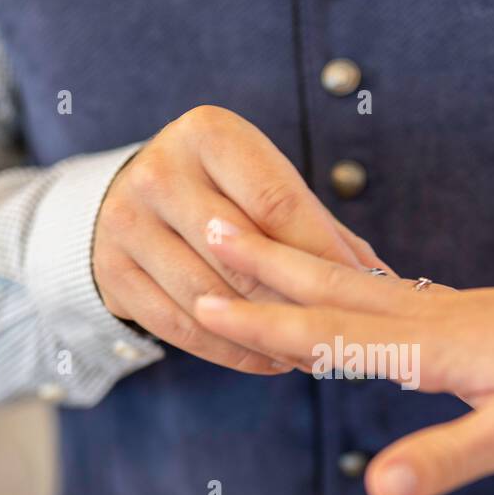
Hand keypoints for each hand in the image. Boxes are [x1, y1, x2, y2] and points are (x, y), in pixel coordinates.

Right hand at [93, 105, 387, 373]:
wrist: (125, 199)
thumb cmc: (220, 192)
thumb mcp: (262, 185)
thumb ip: (318, 228)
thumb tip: (384, 281)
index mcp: (208, 133)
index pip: (277, 201)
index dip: (324, 253)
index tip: (366, 291)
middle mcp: (160, 171)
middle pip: (243, 254)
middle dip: (297, 302)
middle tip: (345, 336)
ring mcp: (125, 221)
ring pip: (210, 296)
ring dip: (267, 335)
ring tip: (314, 357)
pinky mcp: (109, 271)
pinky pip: (178, 326)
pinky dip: (230, 351)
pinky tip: (270, 361)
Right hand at [189, 226, 493, 494]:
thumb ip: (448, 458)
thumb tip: (378, 491)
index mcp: (433, 346)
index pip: (329, 335)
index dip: (263, 326)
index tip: (203, 303)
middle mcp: (431, 318)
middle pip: (330, 289)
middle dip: (264, 266)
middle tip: (206, 227)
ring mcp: (449, 310)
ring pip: (354, 282)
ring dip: (298, 265)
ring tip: (251, 240)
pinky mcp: (467, 313)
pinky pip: (384, 290)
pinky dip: (342, 279)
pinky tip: (339, 284)